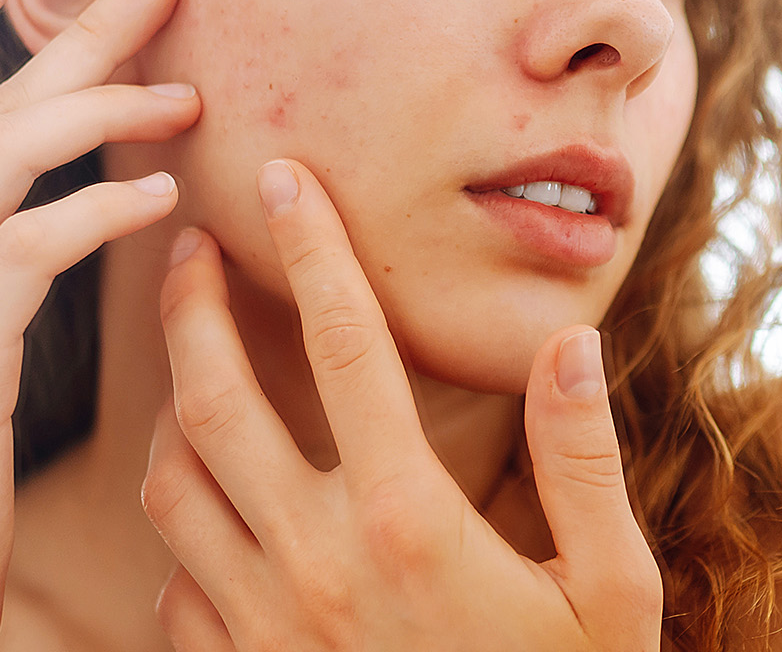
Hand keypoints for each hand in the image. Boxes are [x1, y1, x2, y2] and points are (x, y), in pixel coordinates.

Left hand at [143, 159, 662, 651]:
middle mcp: (317, 566)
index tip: (287, 175)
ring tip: (189, 359)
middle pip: (215, 401)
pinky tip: (214, 508)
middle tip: (184, 242)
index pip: (349, 349)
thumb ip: (583, 462)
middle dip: (187, 306)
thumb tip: (568, 340)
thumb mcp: (611, 592)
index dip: (316, 250)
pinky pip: (174, 587)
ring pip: (171, 488)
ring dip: (169, 410)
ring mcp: (264, 630)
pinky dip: (183, 532)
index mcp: (411, 523)